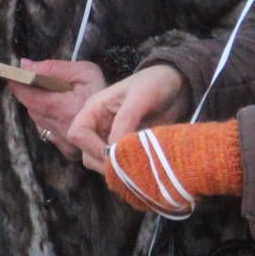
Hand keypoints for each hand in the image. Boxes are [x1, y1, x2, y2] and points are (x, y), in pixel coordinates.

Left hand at [8, 59, 104, 159]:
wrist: (124, 114)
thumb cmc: (103, 90)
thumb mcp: (84, 72)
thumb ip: (53, 68)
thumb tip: (25, 65)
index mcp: (63, 108)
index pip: (27, 96)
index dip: (18, 84)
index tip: (14, 75)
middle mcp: (61, 129)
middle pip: (31, 108)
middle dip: (31, 94)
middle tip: (42, 82)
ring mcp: (64, 142)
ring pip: (37, 120)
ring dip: (40, 107)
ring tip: (57, 97)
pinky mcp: (67, 151)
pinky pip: (47, 132)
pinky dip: (49, 121)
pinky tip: (63, 112)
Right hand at [66, 65, 186, 174]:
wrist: (176, 87)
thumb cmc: (155, 83)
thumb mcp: (141, 96)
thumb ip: (126, 120)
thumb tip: (114, 149)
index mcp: (94, 109)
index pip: (78, 134)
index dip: (91, 147)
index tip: (113, 153)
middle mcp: (98, 126)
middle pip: (88, 155)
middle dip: (105, 163)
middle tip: (129, 167)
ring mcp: (111, 140)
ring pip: (102, 164)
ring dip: (117, 170)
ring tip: (138, 167)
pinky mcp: (125, 149)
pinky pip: (119, 167)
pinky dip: (128, 171)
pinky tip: (142, 168)